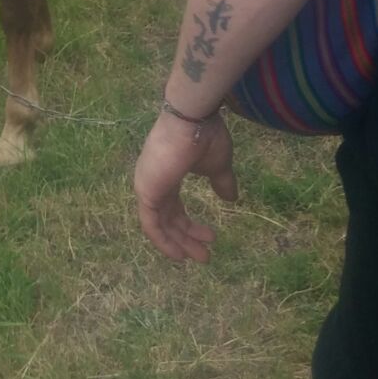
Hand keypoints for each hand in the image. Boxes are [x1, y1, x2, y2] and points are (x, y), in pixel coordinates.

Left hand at [134, 110, 238, 262]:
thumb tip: (231, 198)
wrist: (193, 121)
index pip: (174, 206)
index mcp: (167, 174)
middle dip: (186, 238)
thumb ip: (222, 182)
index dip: (189, 225)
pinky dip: (162, 240)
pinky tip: (179, 254)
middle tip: (206, 255)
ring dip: (179, 243)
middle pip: (168, 217)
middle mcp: (153, 180)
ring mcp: (147, 185)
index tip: (209, 238)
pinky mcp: (146, 191)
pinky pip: (150, 224)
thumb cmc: (204, 138)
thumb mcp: (218, 165)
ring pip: (160, 224)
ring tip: (202, 257)